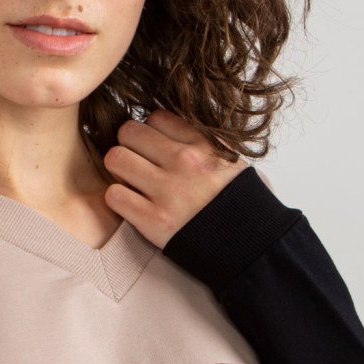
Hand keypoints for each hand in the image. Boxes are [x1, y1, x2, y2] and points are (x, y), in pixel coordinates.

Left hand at [102, 110, 248, 249]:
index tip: (154, 148)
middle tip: (136, 164)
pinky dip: (118, 199)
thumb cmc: (237, 205)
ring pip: (115, 158)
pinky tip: (132, 205)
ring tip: (131, 183)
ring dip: (118, 170)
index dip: (150, 132)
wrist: (249, 245)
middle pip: (129, 132)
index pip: (156, 117)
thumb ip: (202, 143)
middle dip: (128, 146)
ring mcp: (168, 190)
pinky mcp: (154, 220)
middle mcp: (184, 162)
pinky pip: (114, 195)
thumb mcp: (230, 162)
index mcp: (203, 145)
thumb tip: (170, 128)